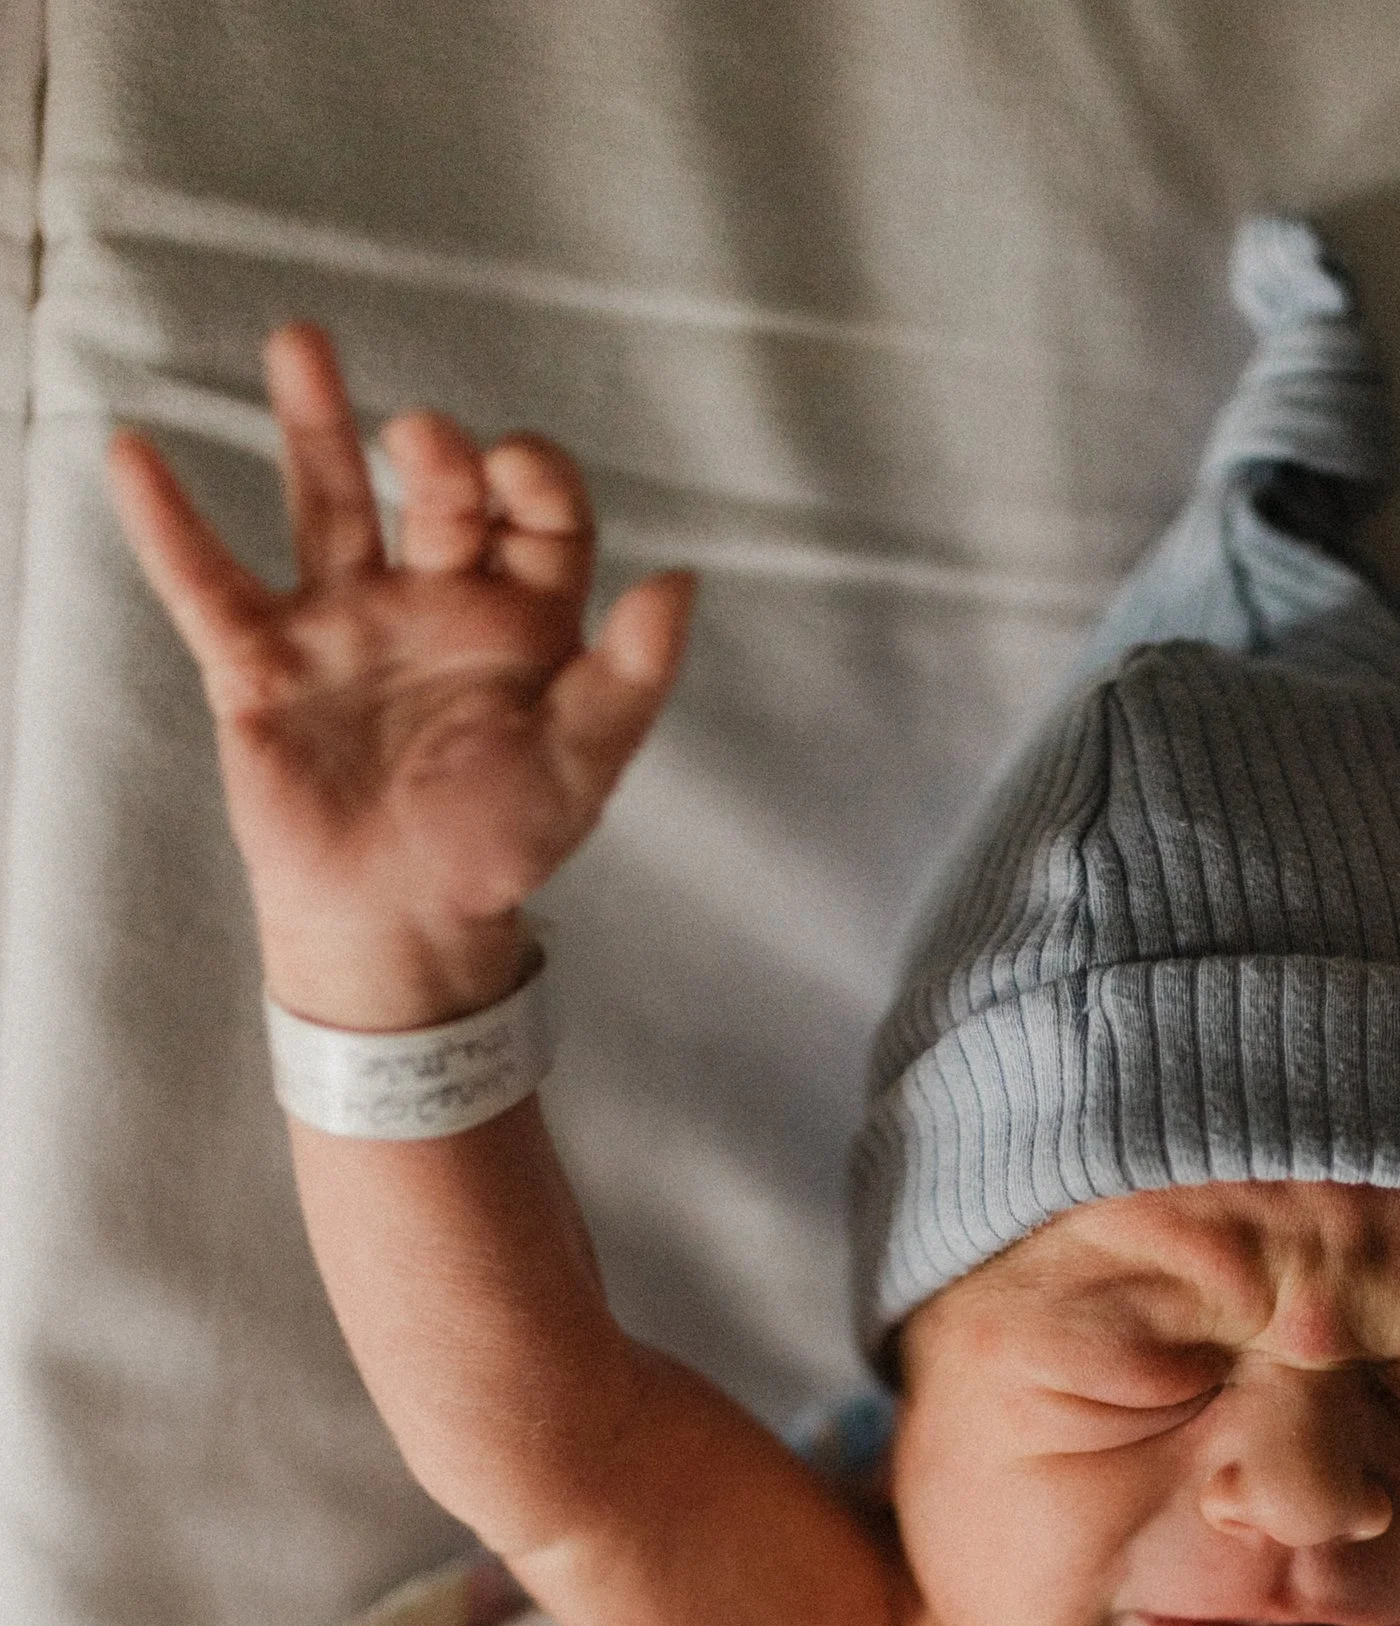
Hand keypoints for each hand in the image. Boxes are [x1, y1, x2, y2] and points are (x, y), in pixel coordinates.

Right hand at [109, 325, 693, 1024]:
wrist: (404, 923)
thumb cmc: (498, 844)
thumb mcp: (581, 769)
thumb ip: (629, 681)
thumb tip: (680, 584)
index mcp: (519, 619)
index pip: (538, 515)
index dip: (534, 478)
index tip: (517, 470)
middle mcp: (431, 600)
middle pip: (436, 494)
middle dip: (437, 457)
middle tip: (424, 442)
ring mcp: (342, 622)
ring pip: (326, 503)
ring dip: (313, 423)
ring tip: (301, 344)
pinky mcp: (263, 662)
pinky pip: (208, 583)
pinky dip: (168, 525)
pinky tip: (135, 455)